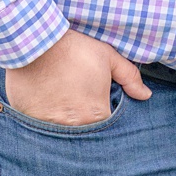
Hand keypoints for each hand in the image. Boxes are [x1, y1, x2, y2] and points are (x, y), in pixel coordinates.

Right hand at [4, 29, 149, 126]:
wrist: (33, 41)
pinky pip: (39, 127)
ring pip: (61, 133)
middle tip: (77, 105)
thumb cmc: (72, 48)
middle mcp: (74, 126)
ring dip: (63, 122)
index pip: (108, 129)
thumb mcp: (106, 56)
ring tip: (60, 102)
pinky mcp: (29, 120)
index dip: (104, 119)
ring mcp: (49, 126)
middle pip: (84, 134)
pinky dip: (43, 119)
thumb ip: (129, 77)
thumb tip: (145, 95)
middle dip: (84, 124)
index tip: (97, 107)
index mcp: (97, 114)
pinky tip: (44, 102)